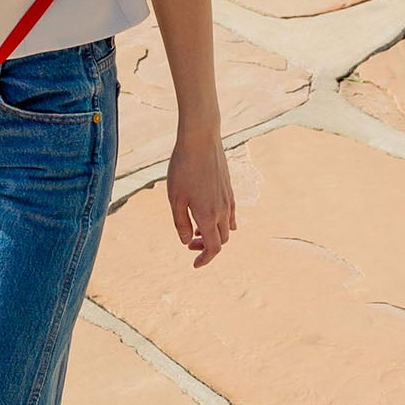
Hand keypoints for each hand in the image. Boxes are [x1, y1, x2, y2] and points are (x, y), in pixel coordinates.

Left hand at [168, 131, 235, 268]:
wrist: (201, 140)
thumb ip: (181, 223)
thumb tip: (186, 241)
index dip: (205, 259)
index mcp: (208, 216)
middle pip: (222, 240)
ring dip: (214, 233)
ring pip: (227, 227)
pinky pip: (230, 213)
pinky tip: (209, 214)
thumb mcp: (175, 199)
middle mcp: (223, 211)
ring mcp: (228, 199)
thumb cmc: (183, 169)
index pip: (213, 248)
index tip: (194, 264)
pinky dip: (221, 221)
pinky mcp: (229, 189)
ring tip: (196, 227)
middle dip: (207, 247)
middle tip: (190, 242)